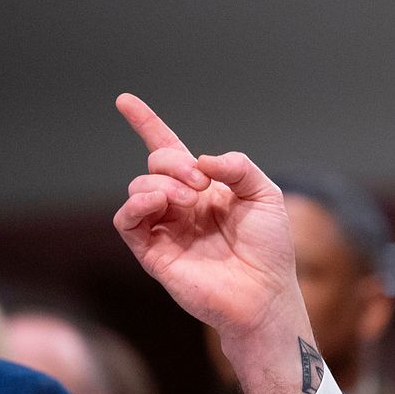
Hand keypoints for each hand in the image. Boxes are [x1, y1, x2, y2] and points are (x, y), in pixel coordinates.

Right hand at [113, 93, 317, 393]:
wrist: (264, 292)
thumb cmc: (269, 248)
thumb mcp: (265, 195)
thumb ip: (238, 167)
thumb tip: (200, 160)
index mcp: (207, 190)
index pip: (170, 151)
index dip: (147, 125)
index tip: (125, 101)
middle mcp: (182, 206)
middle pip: (157, 164)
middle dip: (174, 163)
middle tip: (200, 183)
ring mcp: (165, 228)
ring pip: (140, 187)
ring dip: (161, 183)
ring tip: (188, 199)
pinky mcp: (152, 252)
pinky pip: (127, 220)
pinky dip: (137, 204)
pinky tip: (159, 202)